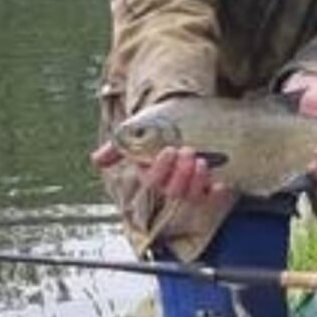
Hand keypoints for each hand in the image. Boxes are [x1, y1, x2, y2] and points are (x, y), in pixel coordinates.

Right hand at [91, 140, 231, 207]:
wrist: (184, 118)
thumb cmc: (158, 127)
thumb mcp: (137, 132)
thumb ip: (118, 146)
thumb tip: (96, 160)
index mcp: (151, 176)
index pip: (152, 181)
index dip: (160, 169)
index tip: (168, 150)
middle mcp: (170, 186)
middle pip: (173, 192)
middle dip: (180, 175)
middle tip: (188, 151)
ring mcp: (191, 188)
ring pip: (191, 197)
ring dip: (196, 182)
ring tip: (201, 162)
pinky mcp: (210, 187)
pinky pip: (212, 198)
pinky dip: (216, 194)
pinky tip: (220, 184)